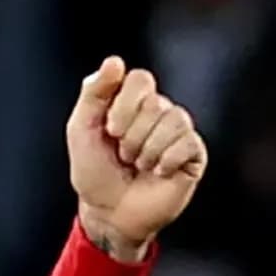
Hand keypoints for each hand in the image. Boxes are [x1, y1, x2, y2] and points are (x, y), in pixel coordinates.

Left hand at [66, 56, 208, 261]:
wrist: (109, 213)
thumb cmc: (95, 172)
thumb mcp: (82, 129)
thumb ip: (94, 92)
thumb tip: (115, 61)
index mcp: (133, 101)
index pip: (140, 79)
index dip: (125, 104)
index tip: (110, 130)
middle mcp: (159, 111)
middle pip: (155, 102)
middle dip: (132, 135)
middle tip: (124, 155)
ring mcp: (178, 132)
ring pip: (174, 120)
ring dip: (148, 150)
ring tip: (139, 165)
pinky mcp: (193, 155)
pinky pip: (187, 143)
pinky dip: (166, 161)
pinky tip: (158, 172)